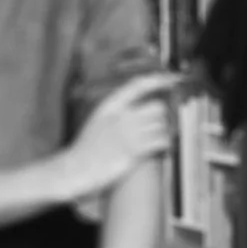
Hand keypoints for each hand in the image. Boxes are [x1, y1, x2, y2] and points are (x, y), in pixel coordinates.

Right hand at [61, 74, 175, 200]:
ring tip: (159, 139)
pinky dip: (165, 144)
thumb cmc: (87, 146)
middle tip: (159, 124)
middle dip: (162, 116)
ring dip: (164, 131)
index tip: (171, 79)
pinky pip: (160, 141)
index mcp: (111, 105)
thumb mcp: (99, 118)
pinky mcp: (134, 151)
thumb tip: (139, 104)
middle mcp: (121, 116)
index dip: (158, 80)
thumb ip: (118, 109)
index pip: (139, 85)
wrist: (75, 168)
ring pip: (161, 125)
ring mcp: (128, 134)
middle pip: (157, 107)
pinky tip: (162, 148)